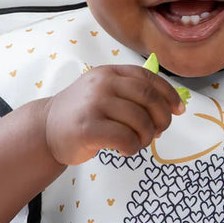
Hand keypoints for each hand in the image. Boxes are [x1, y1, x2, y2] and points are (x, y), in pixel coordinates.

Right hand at [44, 65, 184, 165]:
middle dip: (161, 118)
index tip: (178, 111)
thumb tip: (170, 109)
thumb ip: (132, 94)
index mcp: (110, 72)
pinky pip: (126, 139)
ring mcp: (94, 104)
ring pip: (140, 121)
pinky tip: (124, 150)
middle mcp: (102, 84)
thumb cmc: (82, 114)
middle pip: (149, 98)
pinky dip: (132, 148)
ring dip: (146, 137)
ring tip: (137, 143)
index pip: (149, 78)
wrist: (46, 130)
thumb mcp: (104, 93)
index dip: (169, 95)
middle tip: (158, 132)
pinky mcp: (88, 128)